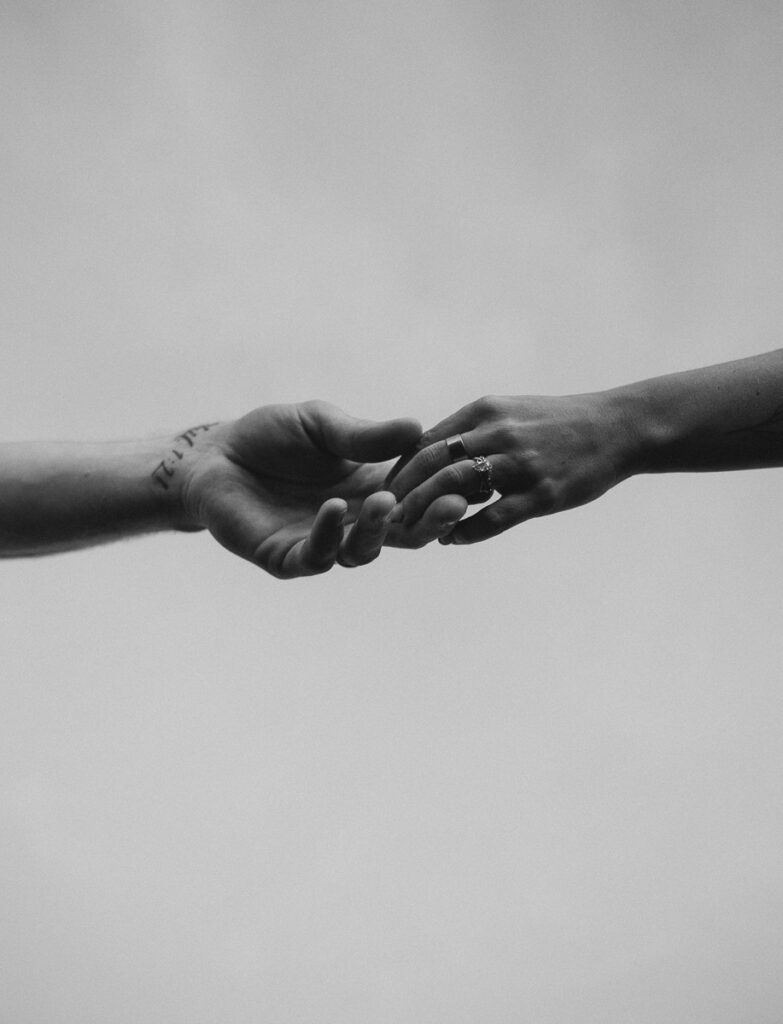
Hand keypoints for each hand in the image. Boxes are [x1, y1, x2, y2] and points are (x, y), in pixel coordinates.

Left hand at [178, 401, 465, 577]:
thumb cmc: (271, 436)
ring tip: (383, 502)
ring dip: (378, 530)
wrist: (214, 456)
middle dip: (429, 521)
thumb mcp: (322, 424)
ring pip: (365, 551)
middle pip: (404, 533)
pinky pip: (316, 555)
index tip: (467, 477)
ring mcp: (323, 543)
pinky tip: (333, 509)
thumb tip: (417, 425)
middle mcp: (355, 521)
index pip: (419, 498)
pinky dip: (328, 535)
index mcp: (371, 488)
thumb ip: (363, 434)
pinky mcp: (287, 557)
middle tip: (452, 503)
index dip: (442, 491)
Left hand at [388, 392, 633, 544]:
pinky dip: (467, 531)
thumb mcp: (511, 412)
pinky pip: (495, 517)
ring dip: (427, 512)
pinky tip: (452, 540)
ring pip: (457, 487)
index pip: (425, 441)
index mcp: (485, 411)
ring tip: (412, 531)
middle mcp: (499, 433)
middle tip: (384, 517)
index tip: (383, 493)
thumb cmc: (558, 424)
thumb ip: (472, 430)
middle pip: (432, 462)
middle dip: (402, 493)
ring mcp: (521, 464)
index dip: (399, 470)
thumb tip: (432, 452)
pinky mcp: (543, 493)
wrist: (617, 428)